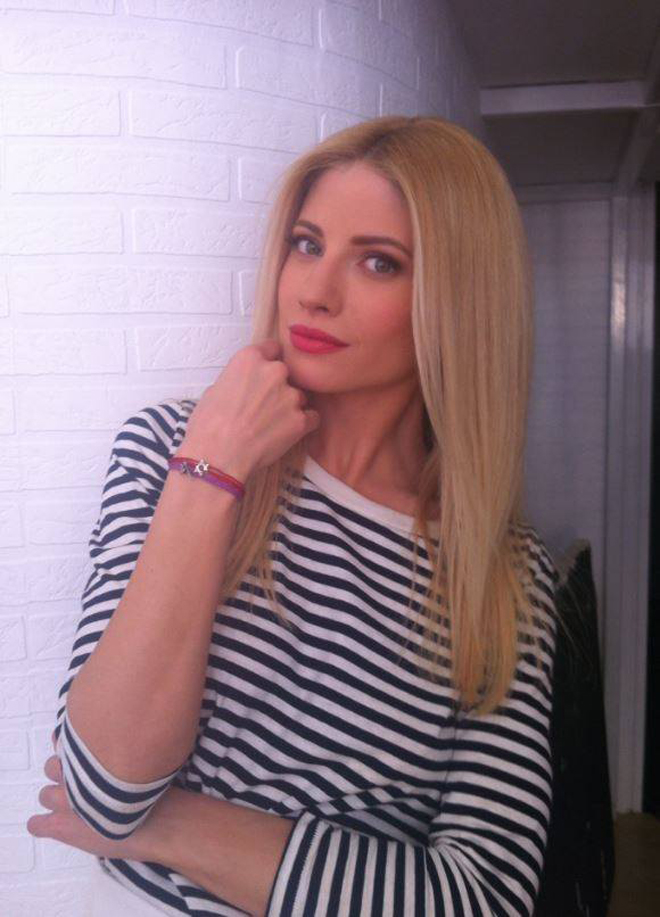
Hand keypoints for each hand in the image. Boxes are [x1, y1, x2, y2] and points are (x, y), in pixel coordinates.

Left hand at [26, 732, 151, 860]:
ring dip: (54, 797)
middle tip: (80, 784)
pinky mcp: (60, 827)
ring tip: (70, 805)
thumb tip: (111, 738)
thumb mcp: (140, 762)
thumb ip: (121, 751)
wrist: (156, 823)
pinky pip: (36, 824)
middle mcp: (75, 773)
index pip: (64, 744)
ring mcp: (64, 801)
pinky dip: (40, 824)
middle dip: (62, 774)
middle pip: (52, 767)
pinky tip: (49, 825)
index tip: (82, 758)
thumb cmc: (154, 790)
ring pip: (45, 794)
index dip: (72, 753)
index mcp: (91, 758)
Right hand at [181, 339, 319, 478]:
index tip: (266, 374)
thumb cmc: (208, 425)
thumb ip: (238, 379)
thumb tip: (244, 387)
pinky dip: (303, 424)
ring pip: (299, 396)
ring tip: (272, 425)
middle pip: (286, 374)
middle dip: (279, 387)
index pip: (272, 348)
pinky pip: (312, 417)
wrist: (218, 456)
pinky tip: (287, 434)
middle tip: (265, 406)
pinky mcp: (301, 420)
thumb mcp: (215, 389)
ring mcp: (290, 395)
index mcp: (250, 359)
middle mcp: (274, 371)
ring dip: (290, 407)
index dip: (269, 362)